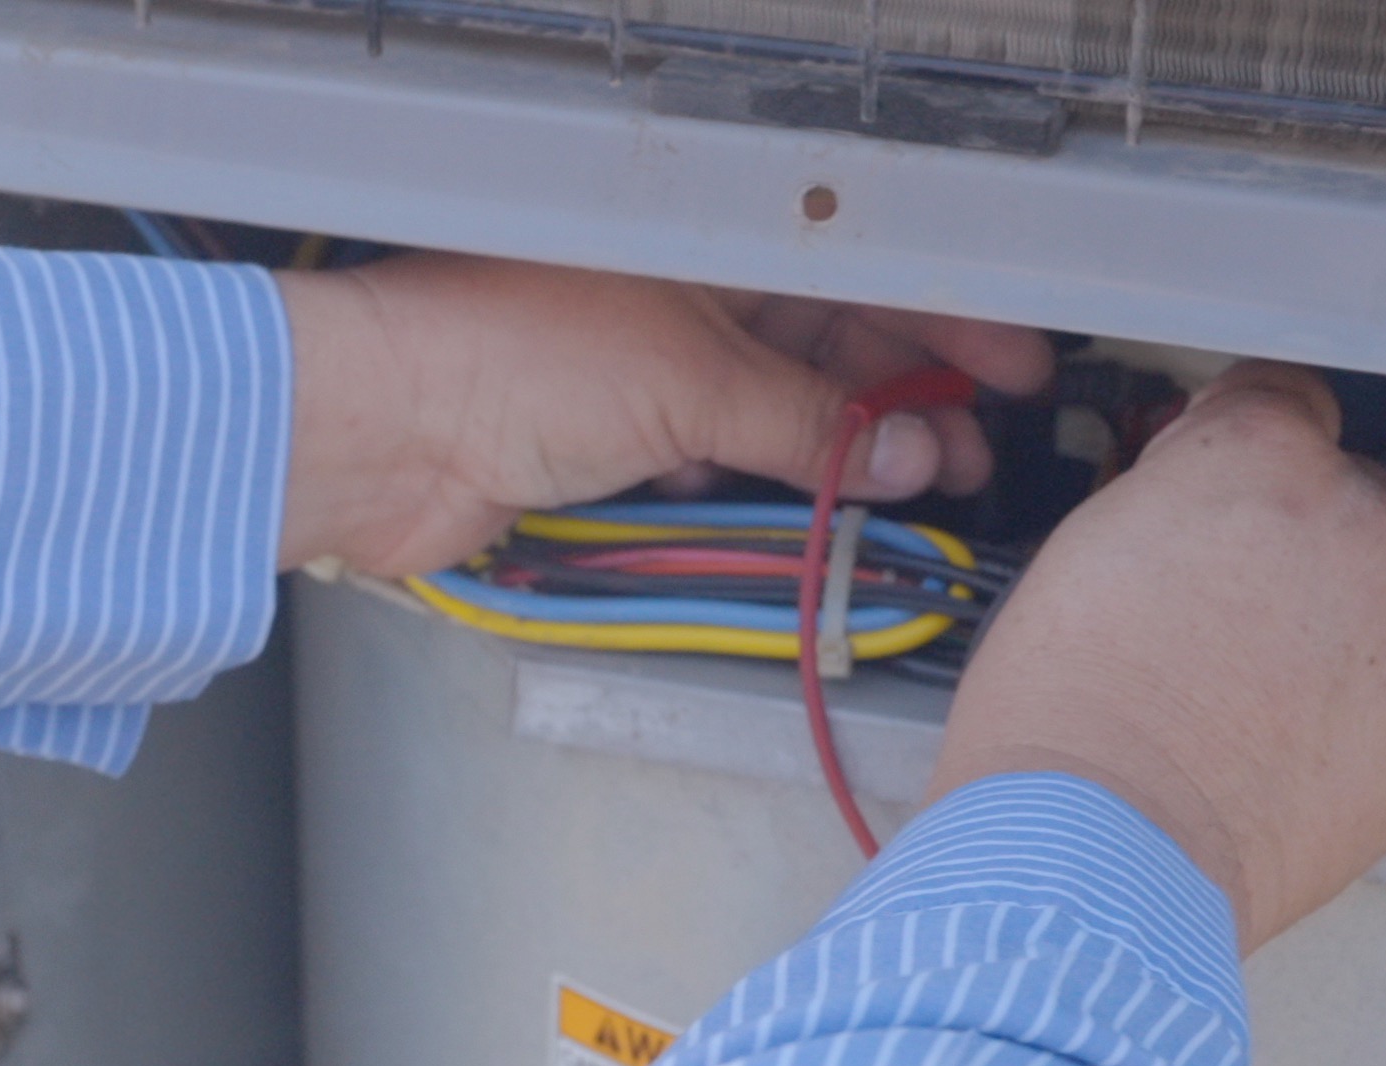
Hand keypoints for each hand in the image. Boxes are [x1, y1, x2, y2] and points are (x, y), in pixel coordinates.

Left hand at [275, 255, 1050, 576]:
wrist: (374, 434)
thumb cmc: (500, 356)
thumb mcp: (687, 379)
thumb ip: (807, 422)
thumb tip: (906, 450)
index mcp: (702, 238)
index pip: (853, 272)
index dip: (940, 322)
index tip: (1011, 370)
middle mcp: (679, 295)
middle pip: (827, 345)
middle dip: (907, 399)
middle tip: (975, 453)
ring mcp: (645, 369)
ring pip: (780, 409)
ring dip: (846, 451)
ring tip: (916, 491)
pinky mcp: (611, 441)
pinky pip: (721, 460)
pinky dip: (766, 481)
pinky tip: (807, 508)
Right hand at [926, 363, 1385, 950]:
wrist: (1089, 850)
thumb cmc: (1060, 727)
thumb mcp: (1080, 556)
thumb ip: (1167, 505)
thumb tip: (1201, 501)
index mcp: (1255, 460)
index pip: (1286, 398)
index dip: (1251, 444)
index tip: (1230, 487)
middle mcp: (1354, 522)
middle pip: (1372, 473)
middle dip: (1325, 514)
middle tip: (1272, 579)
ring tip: (1381, 600)